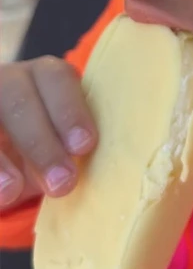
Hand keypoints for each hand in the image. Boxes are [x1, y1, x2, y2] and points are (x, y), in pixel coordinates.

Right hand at [0, 57, 97, 208]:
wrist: (9, 157)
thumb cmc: (51, 147)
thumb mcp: (66, 143)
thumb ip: (78, 148)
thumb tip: (105, 177)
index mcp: (43, 76)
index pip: (56, 78)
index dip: (70, 110)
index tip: (84, 146)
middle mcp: (7, 81)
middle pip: (17, 97)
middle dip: (40, 142)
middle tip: (62, 183)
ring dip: (0, 157)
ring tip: (12, 192)